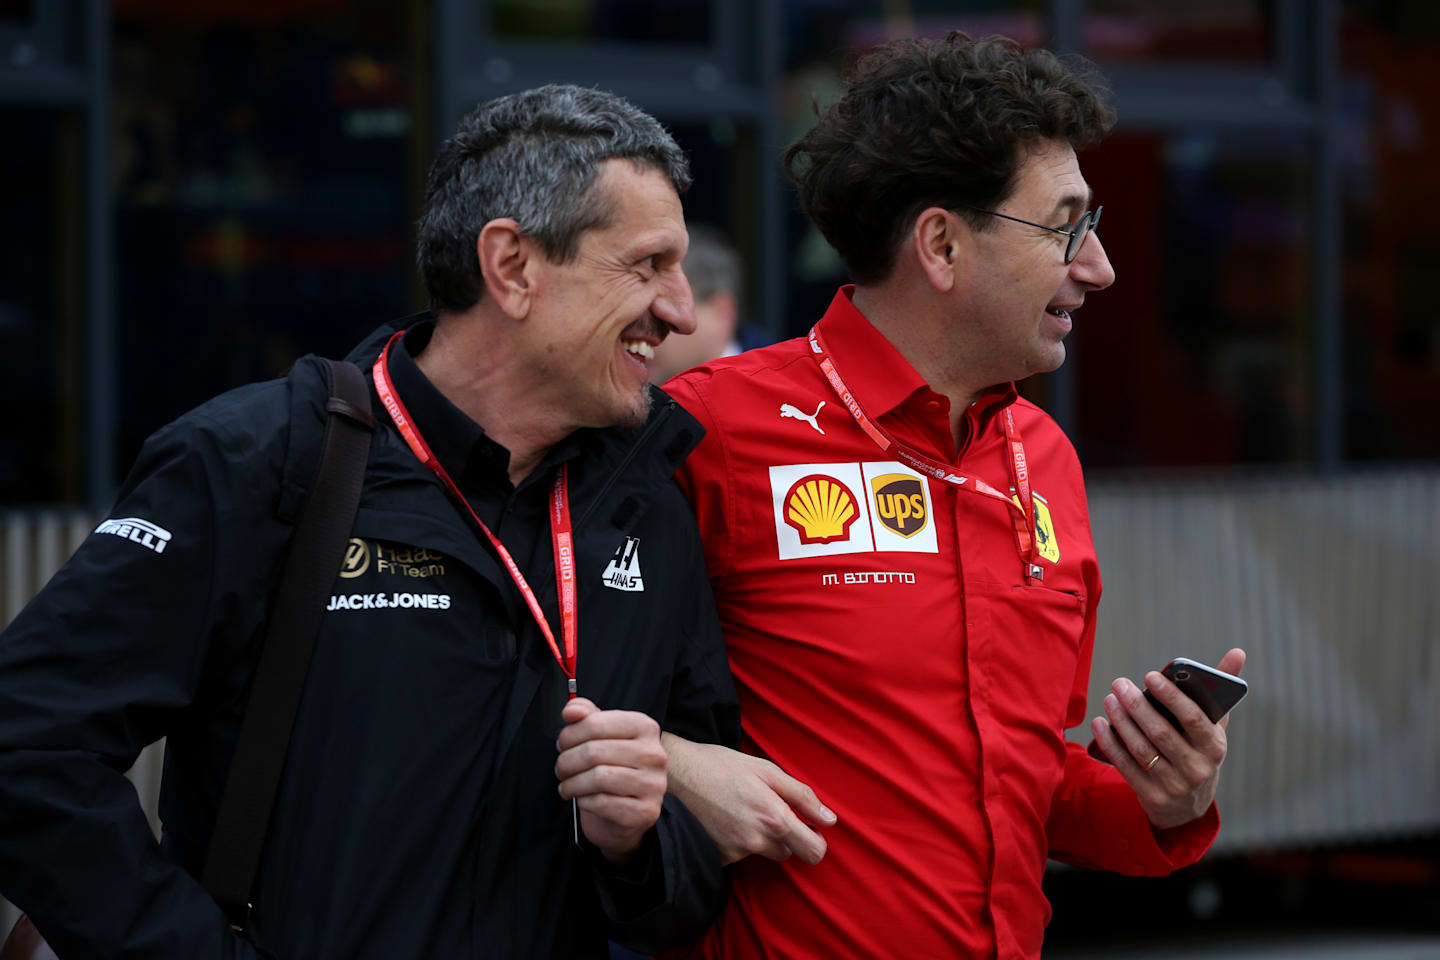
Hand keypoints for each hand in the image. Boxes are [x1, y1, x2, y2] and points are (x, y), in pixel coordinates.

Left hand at [555, 698, 667, 864]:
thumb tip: (571, 710)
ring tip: (567, 786)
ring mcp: (653, 784)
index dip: (569, 735)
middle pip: (593, 752)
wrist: (628, 811)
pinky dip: (585, 802)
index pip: (594, 723)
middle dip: (566, 762)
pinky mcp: (646, 811)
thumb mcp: (601, 735)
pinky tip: (584, 799)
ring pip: (597, 778)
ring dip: (572, 784)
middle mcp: (654, 754)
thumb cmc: (613, 768)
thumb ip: (586, 715)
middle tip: (560, 769)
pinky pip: (602, 803)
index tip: (562, 744)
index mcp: (645, 727)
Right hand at [661, 733, 835, 865]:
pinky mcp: (717, 857)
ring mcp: (735, 852)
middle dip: (787, 838)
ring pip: (763, 853)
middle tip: (772, 813)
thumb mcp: (765, 770)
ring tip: (741, 809)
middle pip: (789, 854)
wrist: (673, 775)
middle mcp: (756, 840)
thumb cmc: (720, 766)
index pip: (814, 852)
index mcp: (774, 817)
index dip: (815, 841)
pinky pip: (740, 855)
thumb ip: (802, 796)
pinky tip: (725, 818)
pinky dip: (737, 841)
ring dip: (761, 838)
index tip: (808, 828)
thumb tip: (830, 819)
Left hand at [1089, 648, 1246, 830]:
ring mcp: (1174, 786)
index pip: (1193, 718)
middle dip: (1137, 705)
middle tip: (1119, 683)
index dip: (1171, 696)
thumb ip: (1219, 691)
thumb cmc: (1198, 750)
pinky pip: (1126, 766)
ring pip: (1141, 749)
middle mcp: (1197, 769)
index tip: (1150, 676)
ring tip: (1110, 699)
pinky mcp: (1153, 797)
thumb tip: (1237, 652)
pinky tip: (1100, 724)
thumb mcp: (1213, 726)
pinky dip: (1110, 743)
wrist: (1188, 805)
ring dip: (1121, 721)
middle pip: (1161, 733)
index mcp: (1214, 747)